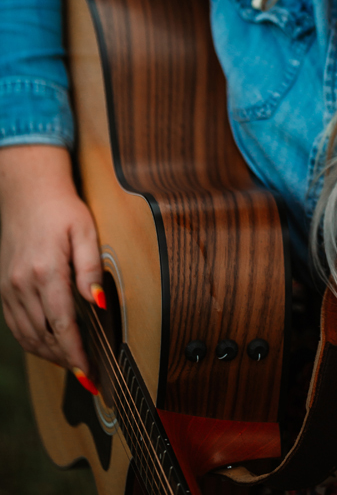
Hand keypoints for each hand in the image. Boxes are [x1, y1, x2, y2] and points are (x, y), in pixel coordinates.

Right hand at [0, 145, 102, 377]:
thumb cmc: (62, 208)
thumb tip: (98, 303)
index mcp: (45, 271)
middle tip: (88, 374)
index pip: (62, 326)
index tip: (90, 373)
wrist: (28, 191)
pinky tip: (50, 344)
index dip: (76, 354)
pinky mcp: (3, 287)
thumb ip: (90, 268)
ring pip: (28, 336)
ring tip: (73, 363)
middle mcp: (22, 284)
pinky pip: (16, 325)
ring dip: (50, 354)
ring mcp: (8, 287)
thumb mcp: (85, 230)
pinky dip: (33, 341)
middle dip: (66, 359)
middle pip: (44, 337)